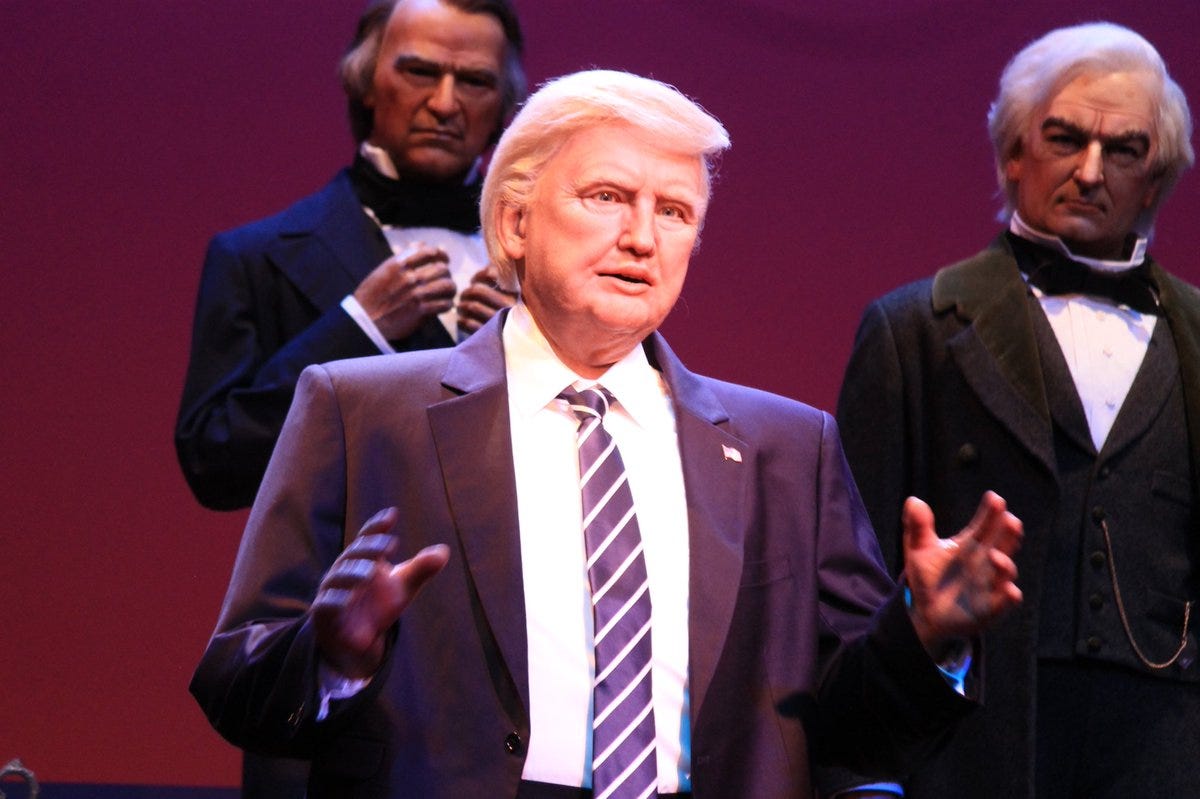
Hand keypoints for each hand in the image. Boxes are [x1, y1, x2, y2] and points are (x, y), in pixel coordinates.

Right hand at [312, 507, 448, 678]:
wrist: (358, 641)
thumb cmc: (378, 606)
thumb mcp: (403, 588)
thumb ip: (421, 569)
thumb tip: (444, 551)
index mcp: (363, 559)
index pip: (367, 537)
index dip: (377, 526)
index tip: (392, 515)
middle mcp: (344, 571)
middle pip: (354, 554)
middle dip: (370, 548)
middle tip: (390, 544)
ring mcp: (332, 591)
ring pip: (338, 578)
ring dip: (353, 573)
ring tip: (371, 572)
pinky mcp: (324, 613)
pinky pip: (326, 604)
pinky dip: (334, 601)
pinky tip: (346, 600)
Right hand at [353, 245, 455, 339]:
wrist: (364, 321)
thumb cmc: (371, 296)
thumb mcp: (383, 270)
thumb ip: (402, 259)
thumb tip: (421, 246)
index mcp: (399, 264)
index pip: (430, 251)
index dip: (441, 255)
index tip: (444, 260)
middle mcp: (410, 277)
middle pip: (442, 268)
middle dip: (446, 274)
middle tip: (445, 280)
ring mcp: (416, 294)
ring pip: (447, 285)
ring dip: (450, 289)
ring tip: (448, 293)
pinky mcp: (421, 311)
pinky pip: (444, 304)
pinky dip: (447, 305)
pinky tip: (443, 306)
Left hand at [456, 264, 517, 336]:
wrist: (523, 348)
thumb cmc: (516, 316)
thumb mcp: (514, 294)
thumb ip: (503, 277)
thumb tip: (491, 262)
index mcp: (516, 292)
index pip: (491, 273)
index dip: (479, 276)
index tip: (475, 281)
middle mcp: (509, 306)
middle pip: (476, 290)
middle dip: (466, 293)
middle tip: (463, 297)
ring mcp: (499, 321)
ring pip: (470, 305)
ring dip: (461, 307)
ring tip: (461, 309)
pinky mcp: (489, 336)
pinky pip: (467, 323)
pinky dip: (461, 321)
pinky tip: (462, 322)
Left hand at [903, 491, 1022, 656]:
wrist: (925, 614)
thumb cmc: (928, 578)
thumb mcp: (919, 550)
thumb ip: (918, 527)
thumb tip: (913, 500)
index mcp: (971, 545)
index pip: (985, 525)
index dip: (991, 512)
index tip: (994, 498)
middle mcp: (986, 562)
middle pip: (1003, 543)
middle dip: (1008, 533)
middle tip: (1011, 520)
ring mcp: (991, 584)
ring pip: (1006, 572)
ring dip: (1005, 564)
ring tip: (995, 556)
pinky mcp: (991, 608)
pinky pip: (1005, 602)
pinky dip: (1009, 597)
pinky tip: (1010, 591)